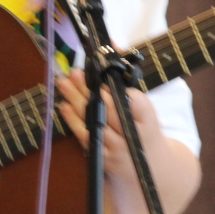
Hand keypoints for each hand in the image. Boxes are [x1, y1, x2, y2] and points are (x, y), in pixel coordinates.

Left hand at [55, 68, 164, 189]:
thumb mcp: (145, 106)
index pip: (139, 106)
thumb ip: (127, 77)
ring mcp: (117, 150)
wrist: (151, 170)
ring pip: (96, 123)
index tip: (105, 80)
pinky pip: (86, 138)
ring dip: (78, 102)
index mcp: (149, 122)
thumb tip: (110, 43)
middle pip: (111, 112)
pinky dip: (74, 121)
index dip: (121, 93)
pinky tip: (63, 106)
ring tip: (64, 83)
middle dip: (92, 91)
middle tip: (76, 73)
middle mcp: (134, 138)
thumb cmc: (144, 129)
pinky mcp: (103, 159)